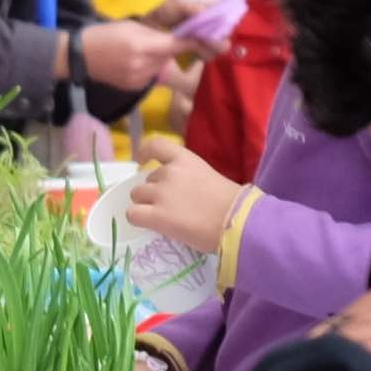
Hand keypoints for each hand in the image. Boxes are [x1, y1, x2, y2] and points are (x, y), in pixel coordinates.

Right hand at [76, 21, 194, 96]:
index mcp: (142, 46)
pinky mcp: (135, 88)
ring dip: (158, 59)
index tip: (210, 40)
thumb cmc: (103, 34)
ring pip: (161, 67)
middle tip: (156, 41)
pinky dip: (149, 69)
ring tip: (139, 52)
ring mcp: (139, 80)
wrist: (78, 57)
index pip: (176, 45)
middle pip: (170, 57)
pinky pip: (151, 76)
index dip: (194, 43)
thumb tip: (177, 39)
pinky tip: (132, 63)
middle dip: (170, 49)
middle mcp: (143, 65)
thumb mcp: (131, 26)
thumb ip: (155, 34)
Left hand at [126, 137, 244, 258]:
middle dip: (153, 191)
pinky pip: (133, 214)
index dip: (145, 152)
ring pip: (137, 196)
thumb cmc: (232, 203)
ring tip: (162, 217)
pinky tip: (149, 224)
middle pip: (147, 179)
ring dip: (145, 205)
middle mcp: (169, 172)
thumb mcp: (208, 177)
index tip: (141, 161)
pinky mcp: (156, 216)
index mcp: (185, 160)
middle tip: (168, 206)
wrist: (237, 222)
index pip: (156, 145)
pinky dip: (138, 219)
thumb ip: (189, 178)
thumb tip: (179, 192)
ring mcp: (161, 194)